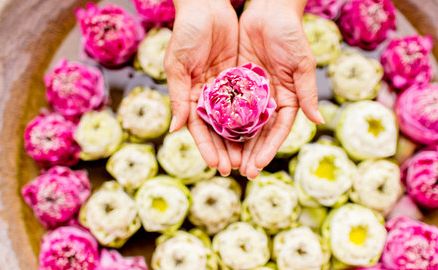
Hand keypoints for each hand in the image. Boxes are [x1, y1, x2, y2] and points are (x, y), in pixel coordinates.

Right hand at [165, 0, 241, 175]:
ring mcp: (226, 88)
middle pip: (219, 130)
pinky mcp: (241, 77)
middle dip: (227, 150)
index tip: (217, 165)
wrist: (207, 6)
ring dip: (241, 140)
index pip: (199, 129)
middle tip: (238, 170)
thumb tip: (176, 129)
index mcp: (190, 95)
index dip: (207, 148)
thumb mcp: (178, 66)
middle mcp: (208, 96)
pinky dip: (253, 118)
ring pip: (235, 120)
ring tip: (250, 159)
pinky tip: (261, 133)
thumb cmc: (186, 33)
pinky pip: (249, 101)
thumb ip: (178, 97)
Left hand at [238, 0, 324, 178]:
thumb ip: (307, 93)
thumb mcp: (301, 65)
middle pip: (259, 133)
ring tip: (227, 162)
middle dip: (251, 153)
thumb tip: (319, 121)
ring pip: (242, 124)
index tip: (258, 166)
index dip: (268, 149)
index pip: (278, 131)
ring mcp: (252, 93)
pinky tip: (215, 136)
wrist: (268, 10)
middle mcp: (269, 100)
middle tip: (240, 172)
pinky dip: (223, 122)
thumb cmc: (290, 35)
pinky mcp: (236, 82)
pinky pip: (228, 106)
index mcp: (287, 99)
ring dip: (236, 144)